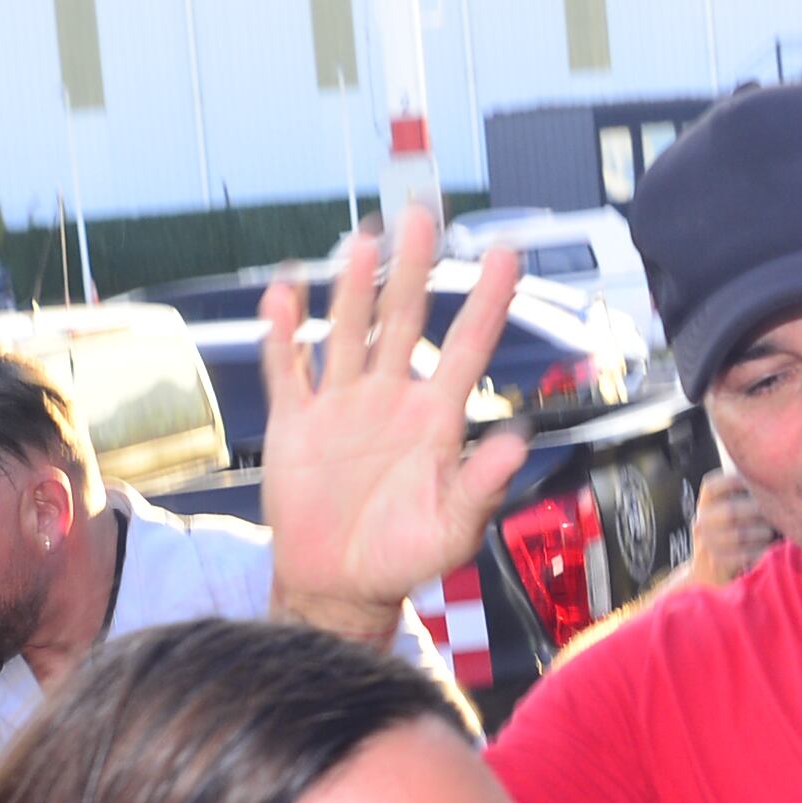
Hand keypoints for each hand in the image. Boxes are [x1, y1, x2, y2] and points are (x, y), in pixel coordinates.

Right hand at [257, 215, 530, 640]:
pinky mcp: (296, 422)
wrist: (337, 586)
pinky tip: (285, 295)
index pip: (467, 347)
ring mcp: (341, 405)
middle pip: (403, 319)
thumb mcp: (453, 528)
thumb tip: (518, 443)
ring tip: (362, 241)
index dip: (487, 301)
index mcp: (435, 419)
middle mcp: (390, 398)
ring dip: (352, 287)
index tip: (507, 254)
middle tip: (422, 216)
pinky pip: (289, 368)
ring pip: (347, 330)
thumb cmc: (404, 557)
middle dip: (413, 268)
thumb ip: (482, 485)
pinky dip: (284, 332)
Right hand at [677, 471, 776, 592]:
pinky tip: (767, 550)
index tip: (757, 484)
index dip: (734, 481)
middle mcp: (701, 522)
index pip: (711, 485)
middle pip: (730, 510)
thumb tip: (772, 476)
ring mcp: (706, 544)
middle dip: (757, 511)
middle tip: (776, 513)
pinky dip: (759, 551)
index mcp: (704, 504)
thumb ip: (742, 496)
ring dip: (761, 533)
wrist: (708, 572)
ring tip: (771, 533)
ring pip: (739, 534)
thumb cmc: (729, 535)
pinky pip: (743, 555)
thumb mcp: (727, 513)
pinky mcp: (716, 563)